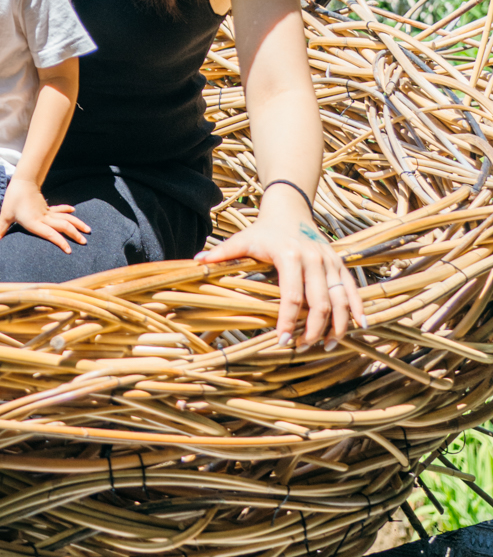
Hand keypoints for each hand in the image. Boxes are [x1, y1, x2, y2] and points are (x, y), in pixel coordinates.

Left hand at [0, 176, 90, 250]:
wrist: (22, 181)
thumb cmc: (13, 198)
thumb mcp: (6, 214)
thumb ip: (1, 228)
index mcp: (35, 222)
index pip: (50, 234)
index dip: (60, 242)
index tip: (69, 250)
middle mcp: (44, 218)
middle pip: (63, 226)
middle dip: (74, 234)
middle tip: (85, 242)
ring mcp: (47, 212)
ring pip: (65, 219)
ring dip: (76, 224)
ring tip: (88, 230)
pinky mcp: (47, 207)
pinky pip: (59, 210)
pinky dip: (67, 211)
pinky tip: (73, 212)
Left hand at [197, 186, 365, 347]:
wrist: (290, 208)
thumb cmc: (264, 229)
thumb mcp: (243, 238)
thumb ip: (223, 253)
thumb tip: (197, 262)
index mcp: (289, 255)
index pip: (292, 296)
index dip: (288, 321)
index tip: (283, 341)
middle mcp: (314, 258)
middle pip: (320, 303)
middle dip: (313, 330)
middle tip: (302, 348)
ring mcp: (330, 261)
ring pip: (340, 299)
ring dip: (337, 326)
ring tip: (327, 346)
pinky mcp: (340, 264)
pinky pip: (352, 289)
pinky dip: (358, 309)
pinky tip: (360, 327)